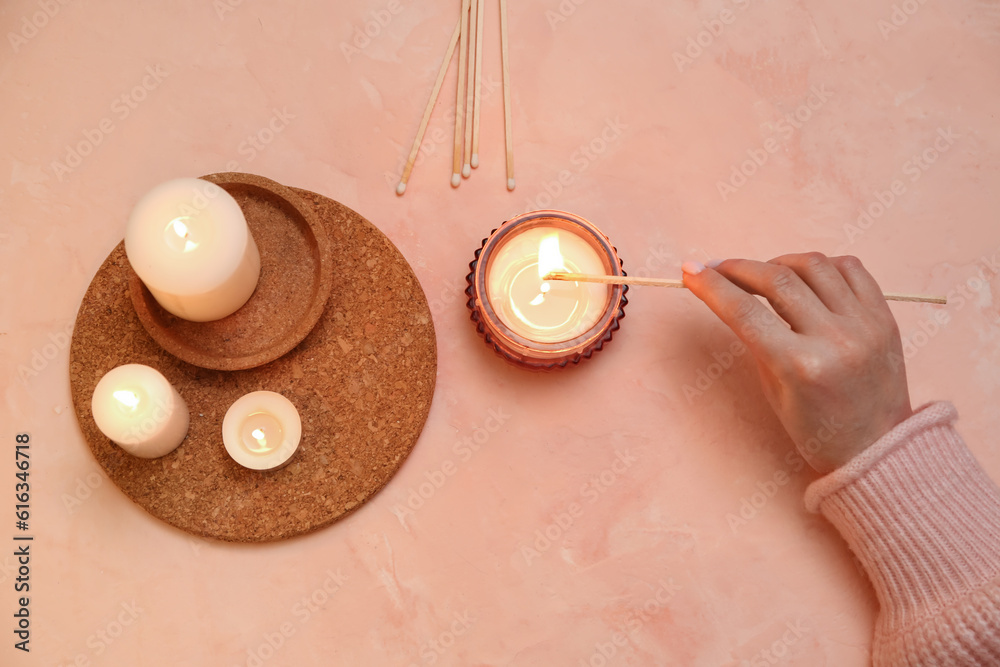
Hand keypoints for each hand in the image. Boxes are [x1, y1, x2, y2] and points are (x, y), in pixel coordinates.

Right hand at [681, 253, 912, 473]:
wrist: (878, 448)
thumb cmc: (817, 430)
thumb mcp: (773, 390)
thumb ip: (756, 339)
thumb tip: (733, 295)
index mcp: (800, 366)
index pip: (744, 311)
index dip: (711, 286)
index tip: (691, 271)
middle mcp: (834, 339)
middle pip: (777, 279)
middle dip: (739, 268)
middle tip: (718, 269)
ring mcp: (865, 324)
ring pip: (814, 265)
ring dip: (779, 263)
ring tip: (764, 275)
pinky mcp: (885, 317)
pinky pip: (851, 269)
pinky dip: (821, 265)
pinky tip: (805, 277)